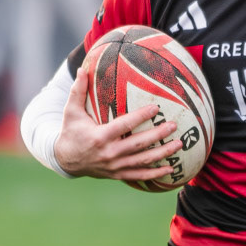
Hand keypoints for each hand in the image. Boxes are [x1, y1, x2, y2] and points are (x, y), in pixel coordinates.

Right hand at [53, 65, 181, 181]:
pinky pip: (140, 176)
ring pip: (143, 161)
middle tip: (174, 125)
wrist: (65, 160)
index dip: (141, 117)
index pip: (124, 125)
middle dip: (158, 135)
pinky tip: (171, 168)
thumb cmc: (71, 132)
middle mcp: (109, 153)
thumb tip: (81, 69)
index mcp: (100, 136)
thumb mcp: (71, 111)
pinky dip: (156, 174)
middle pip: (139, 144)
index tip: (156, 108)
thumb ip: (78, 91)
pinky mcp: (118, 175)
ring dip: (163, 153)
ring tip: (179, 144)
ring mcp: (115, 166)